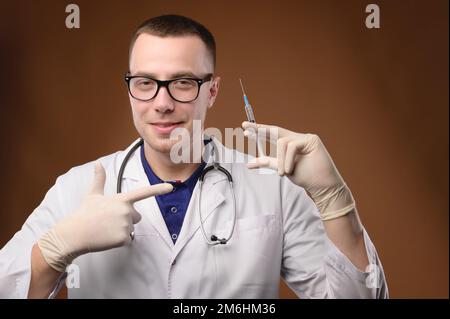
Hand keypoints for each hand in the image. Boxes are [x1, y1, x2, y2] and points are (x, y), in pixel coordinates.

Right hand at [38, 162, 172, 271]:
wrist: (74, 233)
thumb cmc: (83, 214)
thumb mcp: (92, 195)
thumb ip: (99, 180)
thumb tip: (97, 164)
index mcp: (121, 199)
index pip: (143, 193)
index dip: (158, 189)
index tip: (171, 187)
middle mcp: (127, 211)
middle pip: (136, 217)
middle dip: (126, 219)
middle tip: (108, 221)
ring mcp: (126, 224)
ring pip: (130, 229)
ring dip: (120, 231)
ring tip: (105, 229)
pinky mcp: (124, 238)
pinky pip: (127, 241)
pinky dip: (118, 241)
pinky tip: (106, 238)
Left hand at [242, 121, 354, 220]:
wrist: (321, 187)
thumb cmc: (305, 177)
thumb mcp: (282, 169)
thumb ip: (268, 163)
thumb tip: (249, 163)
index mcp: (290, 143)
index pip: (273, 134)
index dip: (260, 130)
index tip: (245, 127)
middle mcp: (297, 138)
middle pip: (275, 131)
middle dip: (260, 129)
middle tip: (245, 128)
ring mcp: (305, 138)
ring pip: (282, 142)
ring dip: (280, 161)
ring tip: (284, 173)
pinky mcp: (311, 140)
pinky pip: (291, 146)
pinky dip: (288, 160)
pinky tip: (290, 170)